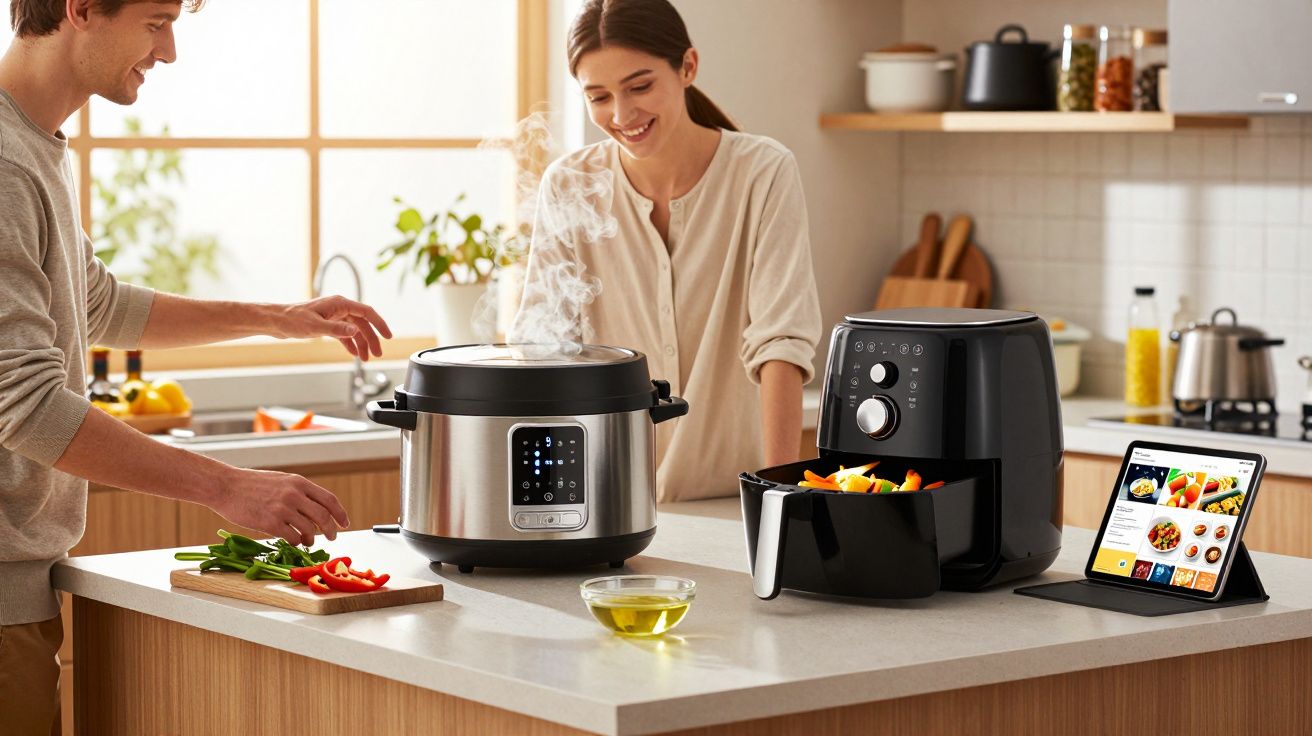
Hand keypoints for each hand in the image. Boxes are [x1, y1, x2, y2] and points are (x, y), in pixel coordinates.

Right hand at [209, 468, 350, 546]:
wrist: (225, 486)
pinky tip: (293, 541)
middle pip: (324, 517)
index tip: (345, 524)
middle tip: (333, 537)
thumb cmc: (251, 485)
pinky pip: (292, 537)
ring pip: (309, 530)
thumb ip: (299, 492)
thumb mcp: (281, 480)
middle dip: (332, 530)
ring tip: (308, 541)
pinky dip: (295, 542)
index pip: (329, 500)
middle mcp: (294, 494)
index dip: (340, 514)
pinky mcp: (270, 522)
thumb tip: (316, 509)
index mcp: (299, 482)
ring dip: (312, 539)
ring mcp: (282, 508)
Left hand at [276, 296, 393, 359]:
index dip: (379, 324)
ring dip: (362, 344)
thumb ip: (336, 329)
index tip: (388, 336)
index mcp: (339, 303)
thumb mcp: (315, 326)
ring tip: (366, 358)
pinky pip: (345, 334)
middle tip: (377, 353)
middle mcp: (339, 308)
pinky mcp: (327, 324)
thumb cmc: (292, 319)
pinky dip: (351, 344)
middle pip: (362, 324)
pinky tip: (354, 353)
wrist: (276, 321)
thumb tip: (354, 332)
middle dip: (371, 339)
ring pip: (354, 330)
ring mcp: (333, 316)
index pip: (366, 312)